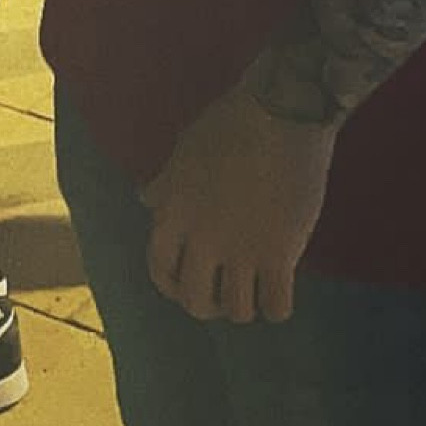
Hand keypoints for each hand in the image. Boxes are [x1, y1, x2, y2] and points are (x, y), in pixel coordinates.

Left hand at [141, 82, 335, 323]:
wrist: (279, 114)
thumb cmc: (229, 125)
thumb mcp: (183, 152)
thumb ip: (165, 184)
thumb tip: (144, 199)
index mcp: (173, 216)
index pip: (159, 270)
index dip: (171, 286)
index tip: (186, 286)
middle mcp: (202, 241)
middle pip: (196, 301)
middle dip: (209, 306)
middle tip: (224, 295)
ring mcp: (240, 252)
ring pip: (237, 311)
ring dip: (245, 307)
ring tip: (255, 291)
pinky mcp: (279, 255)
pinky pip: (276, 306)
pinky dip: (277, 308)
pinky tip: (281, 291)